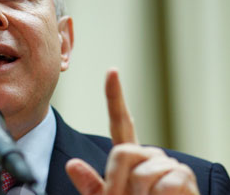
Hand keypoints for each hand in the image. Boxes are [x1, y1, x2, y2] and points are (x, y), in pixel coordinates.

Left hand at [66, 69, 199, 194]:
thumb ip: (91, 183)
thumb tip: (71, 164)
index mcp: (129, 156)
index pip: (120, 122)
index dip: (114, 96)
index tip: (112, 71)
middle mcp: (149, 154)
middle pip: (121, 153)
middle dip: (115, 183)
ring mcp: (167, 163)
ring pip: (140, 175)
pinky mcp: (183, 176)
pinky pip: (162, 187)